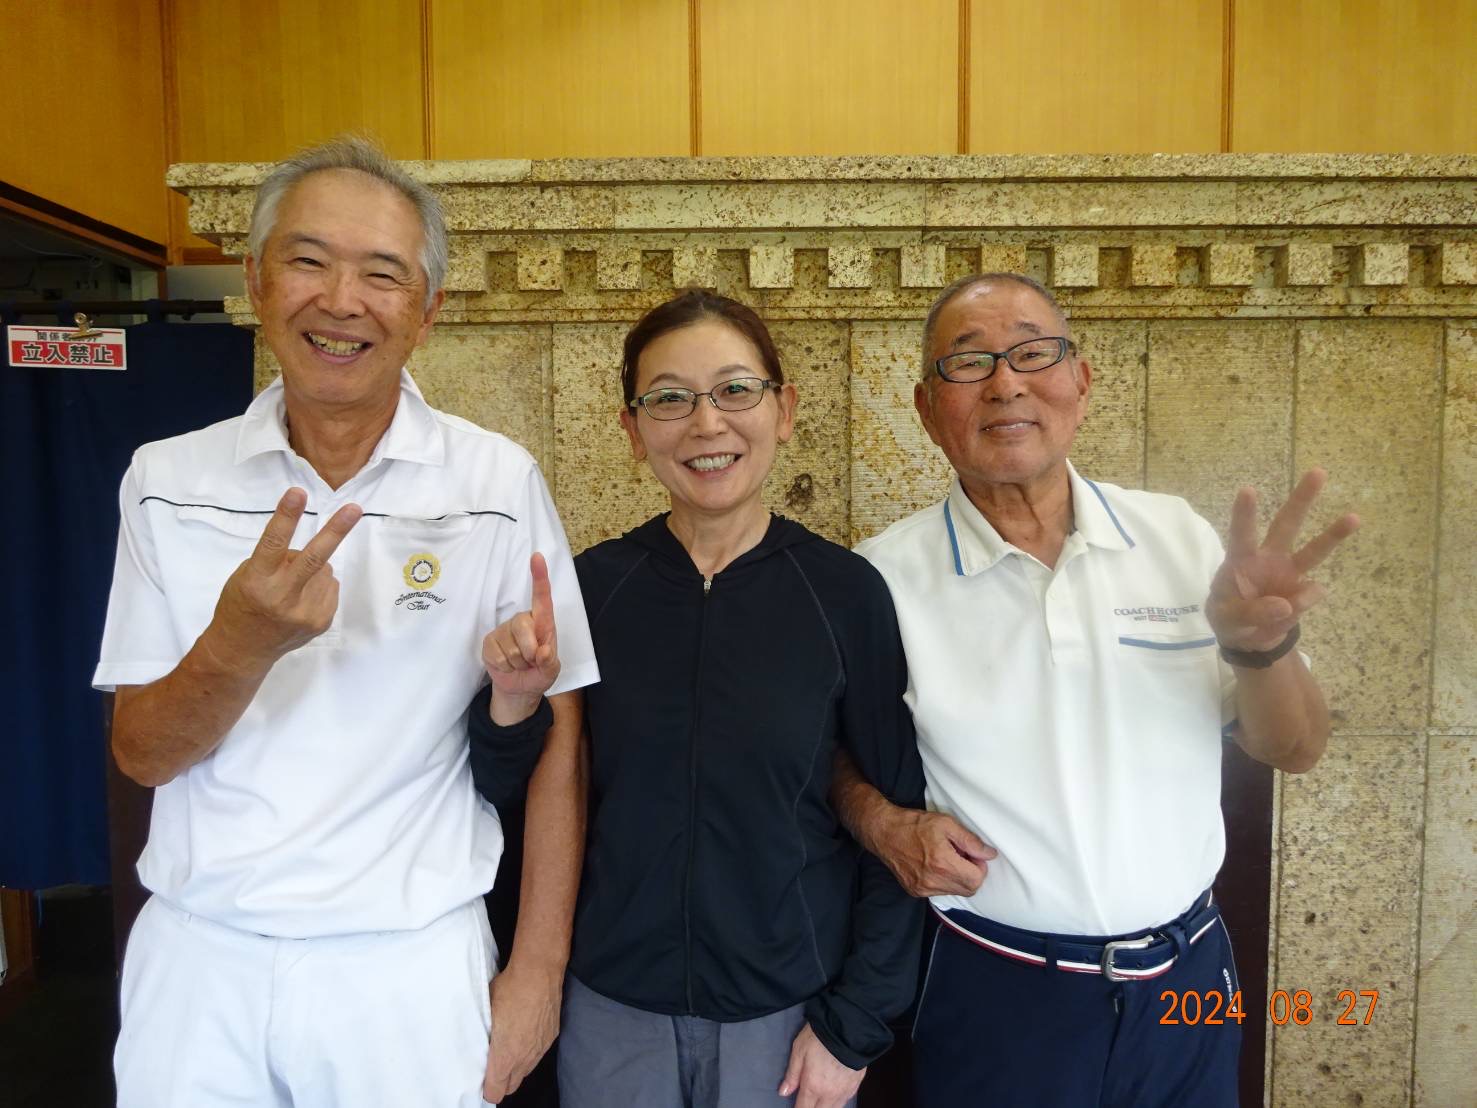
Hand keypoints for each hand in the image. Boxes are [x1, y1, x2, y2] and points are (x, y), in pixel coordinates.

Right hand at [200, 487, 360, 672]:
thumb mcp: (246, 576)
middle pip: (313, 559)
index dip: (286, 517)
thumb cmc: (241, 604)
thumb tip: (309, 549)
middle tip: (354, 509)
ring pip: (323, 570)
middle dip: (335, 531)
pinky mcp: (321, 621)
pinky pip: (329, 586)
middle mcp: (282, 597)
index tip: (298, 492)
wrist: (244, 650)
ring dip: (312, 569)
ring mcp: (305, 612)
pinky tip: (301, 599)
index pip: (273, 543)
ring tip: (292, 587)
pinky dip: (319, 585)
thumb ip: (275, 561)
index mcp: (257, 581)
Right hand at [482, 553, 560, 723]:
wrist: (520, 689)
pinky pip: (497, 654)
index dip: (539, 577)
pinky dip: (505, 666)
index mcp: (543, 622)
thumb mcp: (551, 671)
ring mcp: (504, 629)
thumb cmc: (539, 672)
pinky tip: (507, 665)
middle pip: (523, 626)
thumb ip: (550, 662)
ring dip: (517, 662)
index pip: (542, 597)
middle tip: (531, 662)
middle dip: (529, 651)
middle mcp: (523, 621)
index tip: (537, 557)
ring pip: (510, 645)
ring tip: (520, 664)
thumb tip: (543, 651)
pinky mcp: (490, 641)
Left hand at [482, 960, 561, 1102]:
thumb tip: (479, 1045)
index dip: (486, 1088)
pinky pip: (537, 1054)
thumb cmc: (509, 990)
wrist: (539, 972)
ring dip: (516, 1065)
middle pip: (512, 1086)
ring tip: (508, 1046)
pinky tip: (524, 1032)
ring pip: (526, 1070)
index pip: (495, 1092)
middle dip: (501, 1081)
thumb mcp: (486, 1014)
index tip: (480, 1078)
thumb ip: (484, 1038)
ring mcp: (540, 1048)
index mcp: (505, 1056)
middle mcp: (525, 1058)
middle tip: (492, 1064)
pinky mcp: (551, 1036)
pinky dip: (529, 1050)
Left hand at [778, 1023, 864, 1107]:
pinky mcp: (856, 1084)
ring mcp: (845, 1091)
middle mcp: (829, 1094)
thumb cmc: (819, 1037)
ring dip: (826, 1106)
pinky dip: (838, 1100)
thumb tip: (783, 1093)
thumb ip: (792, 1074)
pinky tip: (835, 1093)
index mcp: (813, 1087)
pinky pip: (846, 1100)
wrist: (847, 1028)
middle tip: (807, 1101)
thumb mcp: (799, 1051)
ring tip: (820, 1099)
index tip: (796, 1106)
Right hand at [879, 809, 994, 897]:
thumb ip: (970, 841)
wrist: (884, 832)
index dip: (979, 866)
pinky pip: (939, 892)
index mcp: (943, 864)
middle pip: (968, 889)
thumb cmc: (914, 824)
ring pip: (955, 892)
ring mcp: (923, 889)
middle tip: (961, 856)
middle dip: (971, 874)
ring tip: (946, 859)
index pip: (977, 879)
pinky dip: (944, 881)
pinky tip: (935, 865)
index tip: (972, 854)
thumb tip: (990, 854)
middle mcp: (933, 881)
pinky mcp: (915, 891)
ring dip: (957, 878)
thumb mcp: (946, 823)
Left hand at [1207, 469, 1359, 651]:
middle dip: (1302, 499)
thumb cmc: (1229, 618)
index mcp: (1241, 560)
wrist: (1248, 639)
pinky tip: (1287, 612)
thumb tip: (1285, 604)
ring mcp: (1289, 573)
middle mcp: (1269, 558)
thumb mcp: (1227, 619)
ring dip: (1334, 534)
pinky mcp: (1304, 592)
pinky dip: (1302, 604)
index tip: (1248, 490)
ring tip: (1355, 518)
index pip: (1242, 534)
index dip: (1245, 514)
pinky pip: (1311, 594)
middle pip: (1287, 524)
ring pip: (1314, 550)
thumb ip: (1251, 612)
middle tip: (1318, 471)